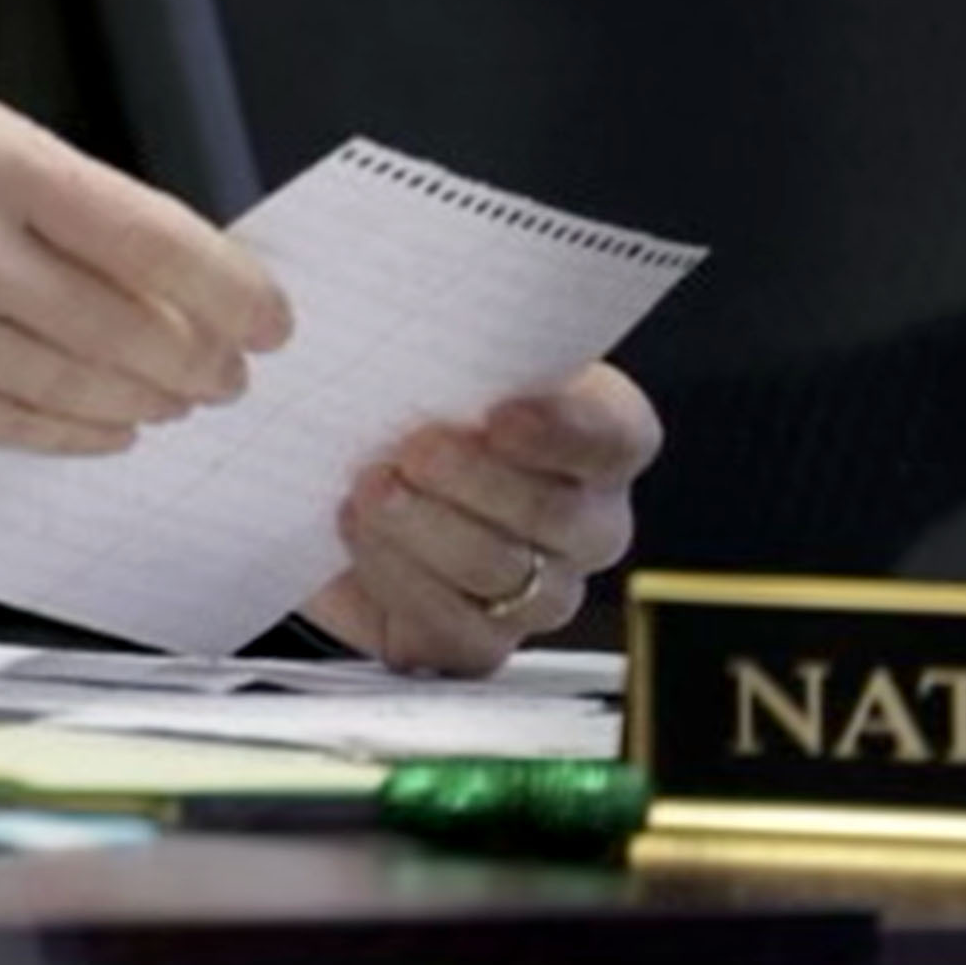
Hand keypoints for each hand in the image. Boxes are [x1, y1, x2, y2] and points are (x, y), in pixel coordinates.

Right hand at [0, 97, 292, 454]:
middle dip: (200, 360)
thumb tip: (175, 269)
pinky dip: (84, 433)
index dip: (229, 289)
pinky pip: (26, 430)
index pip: (151, 236)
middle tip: (228, 373)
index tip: (270, 318)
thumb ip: (61, 200)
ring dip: (150, 400)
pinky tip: (110, 424)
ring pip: (87, 388)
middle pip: (131, 327)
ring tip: (176, 398)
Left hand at [302, 363, 661, 675]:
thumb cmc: (417, 390)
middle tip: (412, 450)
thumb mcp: (440, 345)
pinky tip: (352, 541)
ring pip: (503, 580)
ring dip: (426, 534)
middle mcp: (585, 524)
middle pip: (560, 519)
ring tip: (369, 492)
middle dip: (477, 484)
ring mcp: (538, 593)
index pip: (613, 436)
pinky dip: (394, 586)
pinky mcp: (475, 642)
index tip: (499, 414)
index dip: (563, 430)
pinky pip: (451, 635)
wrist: (359, 455)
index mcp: (602, 437)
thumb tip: (374, 322)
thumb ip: (450, 331)